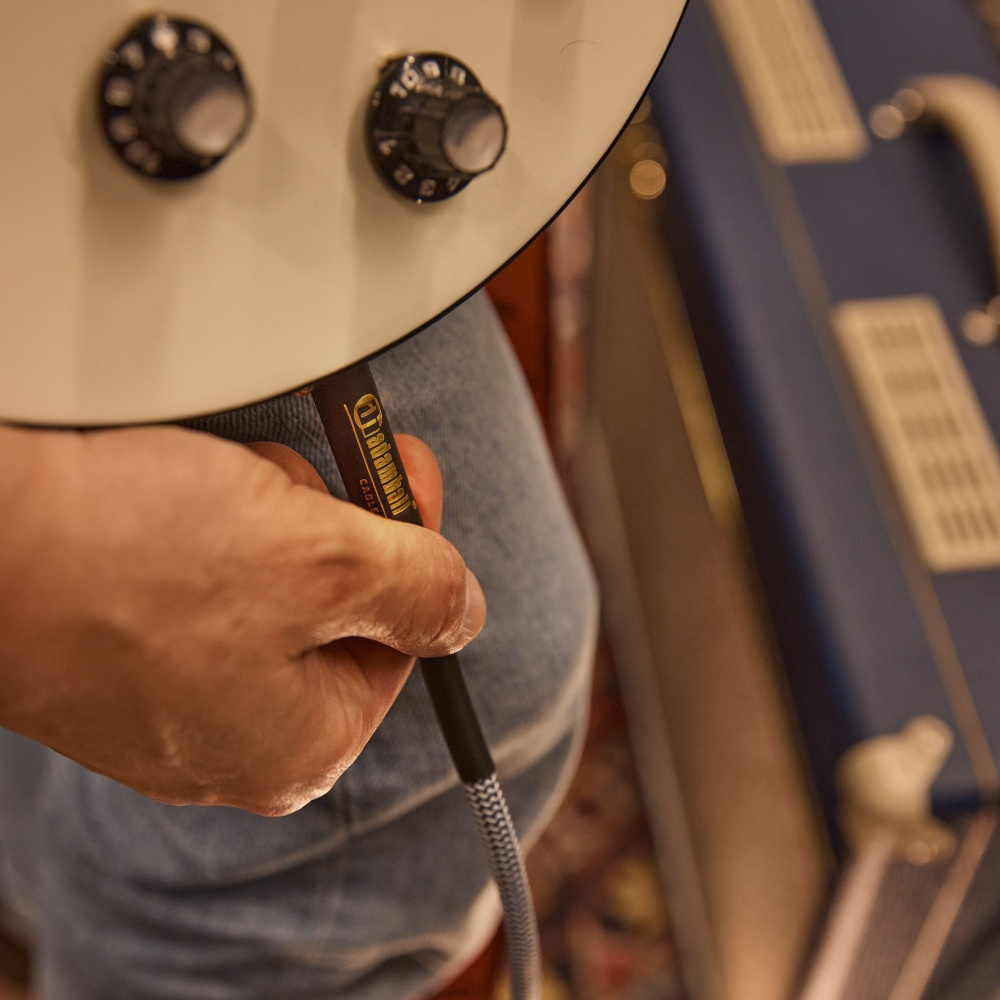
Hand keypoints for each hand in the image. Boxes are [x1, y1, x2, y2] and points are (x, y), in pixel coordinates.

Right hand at [0, 424, 484, 814]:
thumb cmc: (142, 559)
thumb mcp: (328, 564)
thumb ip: (420, 591)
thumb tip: (467, 612)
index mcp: (295, 747)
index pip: (401, 642)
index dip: (415, 549)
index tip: (404, 474)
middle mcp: (227, 740)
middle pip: (330, 608)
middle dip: (324, 526)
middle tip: (288, 482)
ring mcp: (161, 697)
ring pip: (264, 580)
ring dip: (261, 513)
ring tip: (211, 489)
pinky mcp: (110, 645)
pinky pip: (193, 576)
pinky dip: (200, 521)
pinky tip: (164, 496)